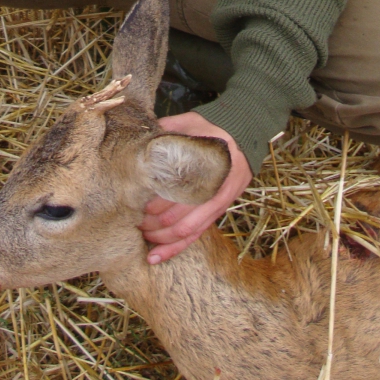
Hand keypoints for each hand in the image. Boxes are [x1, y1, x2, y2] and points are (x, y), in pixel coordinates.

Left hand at [140, 112, 251, 263]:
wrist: (246, 137)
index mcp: (203, 170)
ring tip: (143, 236)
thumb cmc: (214, 130)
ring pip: (185, 233)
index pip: (174, 193)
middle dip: (152, 222)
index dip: (153, 201)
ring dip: (161, 238)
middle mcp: (210, 192)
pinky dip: (174, 249)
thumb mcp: (191, 123)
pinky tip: (156, 256)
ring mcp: (215, 206)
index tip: (135, 200)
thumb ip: (168, 130)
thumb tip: (143, 135)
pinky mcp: (215, 214)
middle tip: (133, 219)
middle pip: (176, 217)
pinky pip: (194, 237)